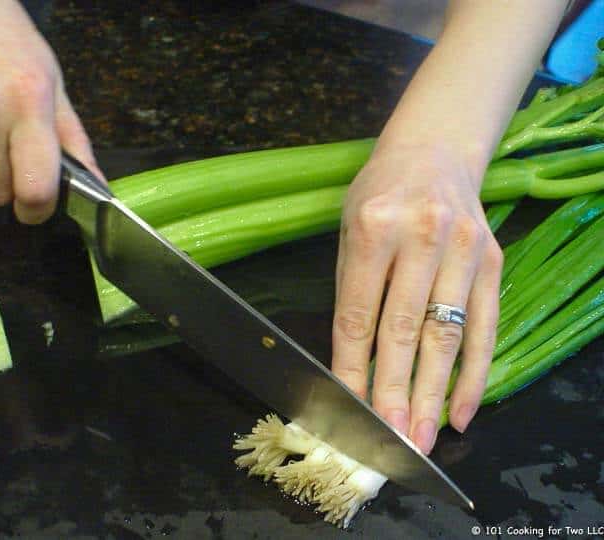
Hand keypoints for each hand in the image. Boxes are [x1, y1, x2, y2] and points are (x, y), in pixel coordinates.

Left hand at [332, 141, 502, 453]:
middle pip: (405, 331)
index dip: (354, 367)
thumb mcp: (349, 231)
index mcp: (375, 229)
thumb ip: (352, 292)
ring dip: (434, 395)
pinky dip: (474, 375)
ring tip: (422, 438)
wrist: (434, 153)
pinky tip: (461, 410)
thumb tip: (353, 364)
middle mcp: (423, 238)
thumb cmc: (379, 195)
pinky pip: (485, 328)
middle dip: (396, 393)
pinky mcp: (493, 261)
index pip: (359, 314)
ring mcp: (464, 250)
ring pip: (447, 337)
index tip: (349, 410)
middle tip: (391, 441)